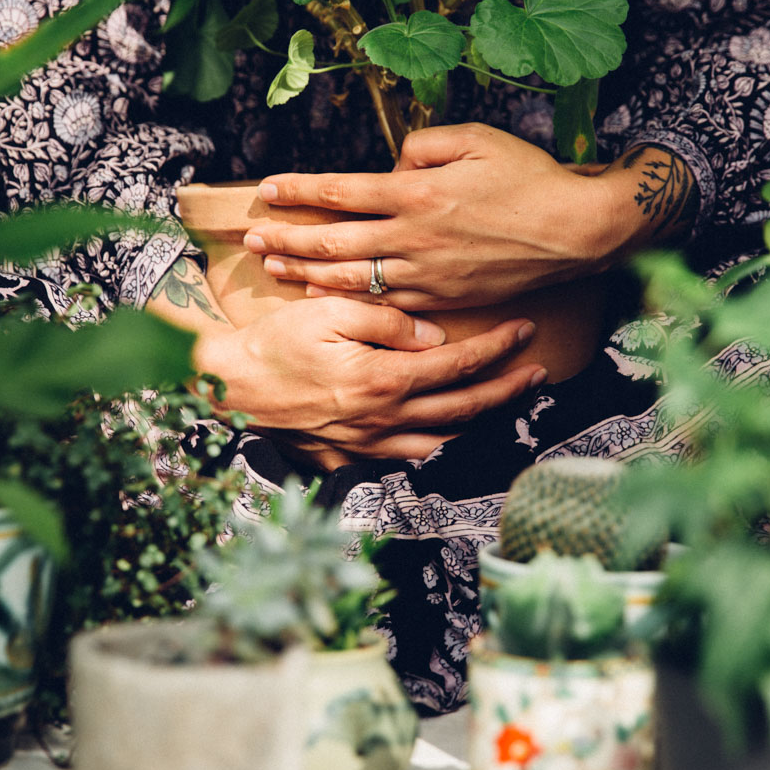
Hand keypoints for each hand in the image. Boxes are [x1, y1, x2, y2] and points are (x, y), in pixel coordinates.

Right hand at [197, 294, 546, 462]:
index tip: (525, 330)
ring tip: (508, 404)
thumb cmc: (276, 342)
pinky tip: (453, 433)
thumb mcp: (330, 312)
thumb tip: (436, 337)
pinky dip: (440, 445)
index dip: (497, 348)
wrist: (230, 385)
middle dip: (507, 389)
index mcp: (384, 380)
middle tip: (539, 372)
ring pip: (444, 440)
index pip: (457, 364)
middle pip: (463, 408)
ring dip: (482, 422)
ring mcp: (369, 444)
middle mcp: (384, 419)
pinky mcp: (352, 457)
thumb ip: (389, 320)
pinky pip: (409, 457)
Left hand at [244, 123, 624, 311]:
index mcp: (417, 193)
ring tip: (274, 267)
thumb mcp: (476, 139)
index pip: (340, 191)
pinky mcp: (442, 298)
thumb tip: (392, 165)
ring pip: (351, 277)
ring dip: (306, 272)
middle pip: (333, 240)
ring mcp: (426, 273)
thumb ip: (423, 146)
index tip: (267, 190)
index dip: (300, 190)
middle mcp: (413, 236)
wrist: (574, 231)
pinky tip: (325, 295)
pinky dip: (348, 299)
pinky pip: (383, 302)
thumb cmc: (529, 177)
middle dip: (287, 238)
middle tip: (252, 238)